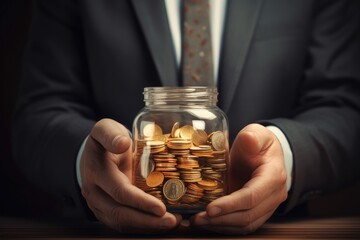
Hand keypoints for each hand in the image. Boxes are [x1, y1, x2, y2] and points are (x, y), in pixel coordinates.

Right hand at [80, 118, 180, 232]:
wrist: (94, 153)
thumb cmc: (106, 140)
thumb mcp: (106, 128)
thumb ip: (110, 134)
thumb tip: (122, 143)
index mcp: (96, 172)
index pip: (119, 192)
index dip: (140, 202)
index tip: (161, 208)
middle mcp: (95, 193)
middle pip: (120, 214)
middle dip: (147, 221)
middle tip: (172, 221)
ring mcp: (99, 205)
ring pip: (121, 224)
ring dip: (147, 227)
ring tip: (172, 223)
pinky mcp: (107, 212)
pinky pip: (124, 225)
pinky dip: (143, 227)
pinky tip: (161, 223)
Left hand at [191, 124, 287, 233]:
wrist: (265, 154)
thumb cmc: (258, 143)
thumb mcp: (255, 133)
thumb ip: (252, 136)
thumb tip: (248, 139)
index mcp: (273, 176)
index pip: (252, 196)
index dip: (231, 204)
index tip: (210, 208)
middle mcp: (274, 196)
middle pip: (247, 216)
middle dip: (221, 219)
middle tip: (197, 218)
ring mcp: (268, 207)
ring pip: (246, 225)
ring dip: (220, 226)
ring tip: (198, 222)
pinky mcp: (259, 212)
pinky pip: (243, 225)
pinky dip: (224, 226)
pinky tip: (207, 222)